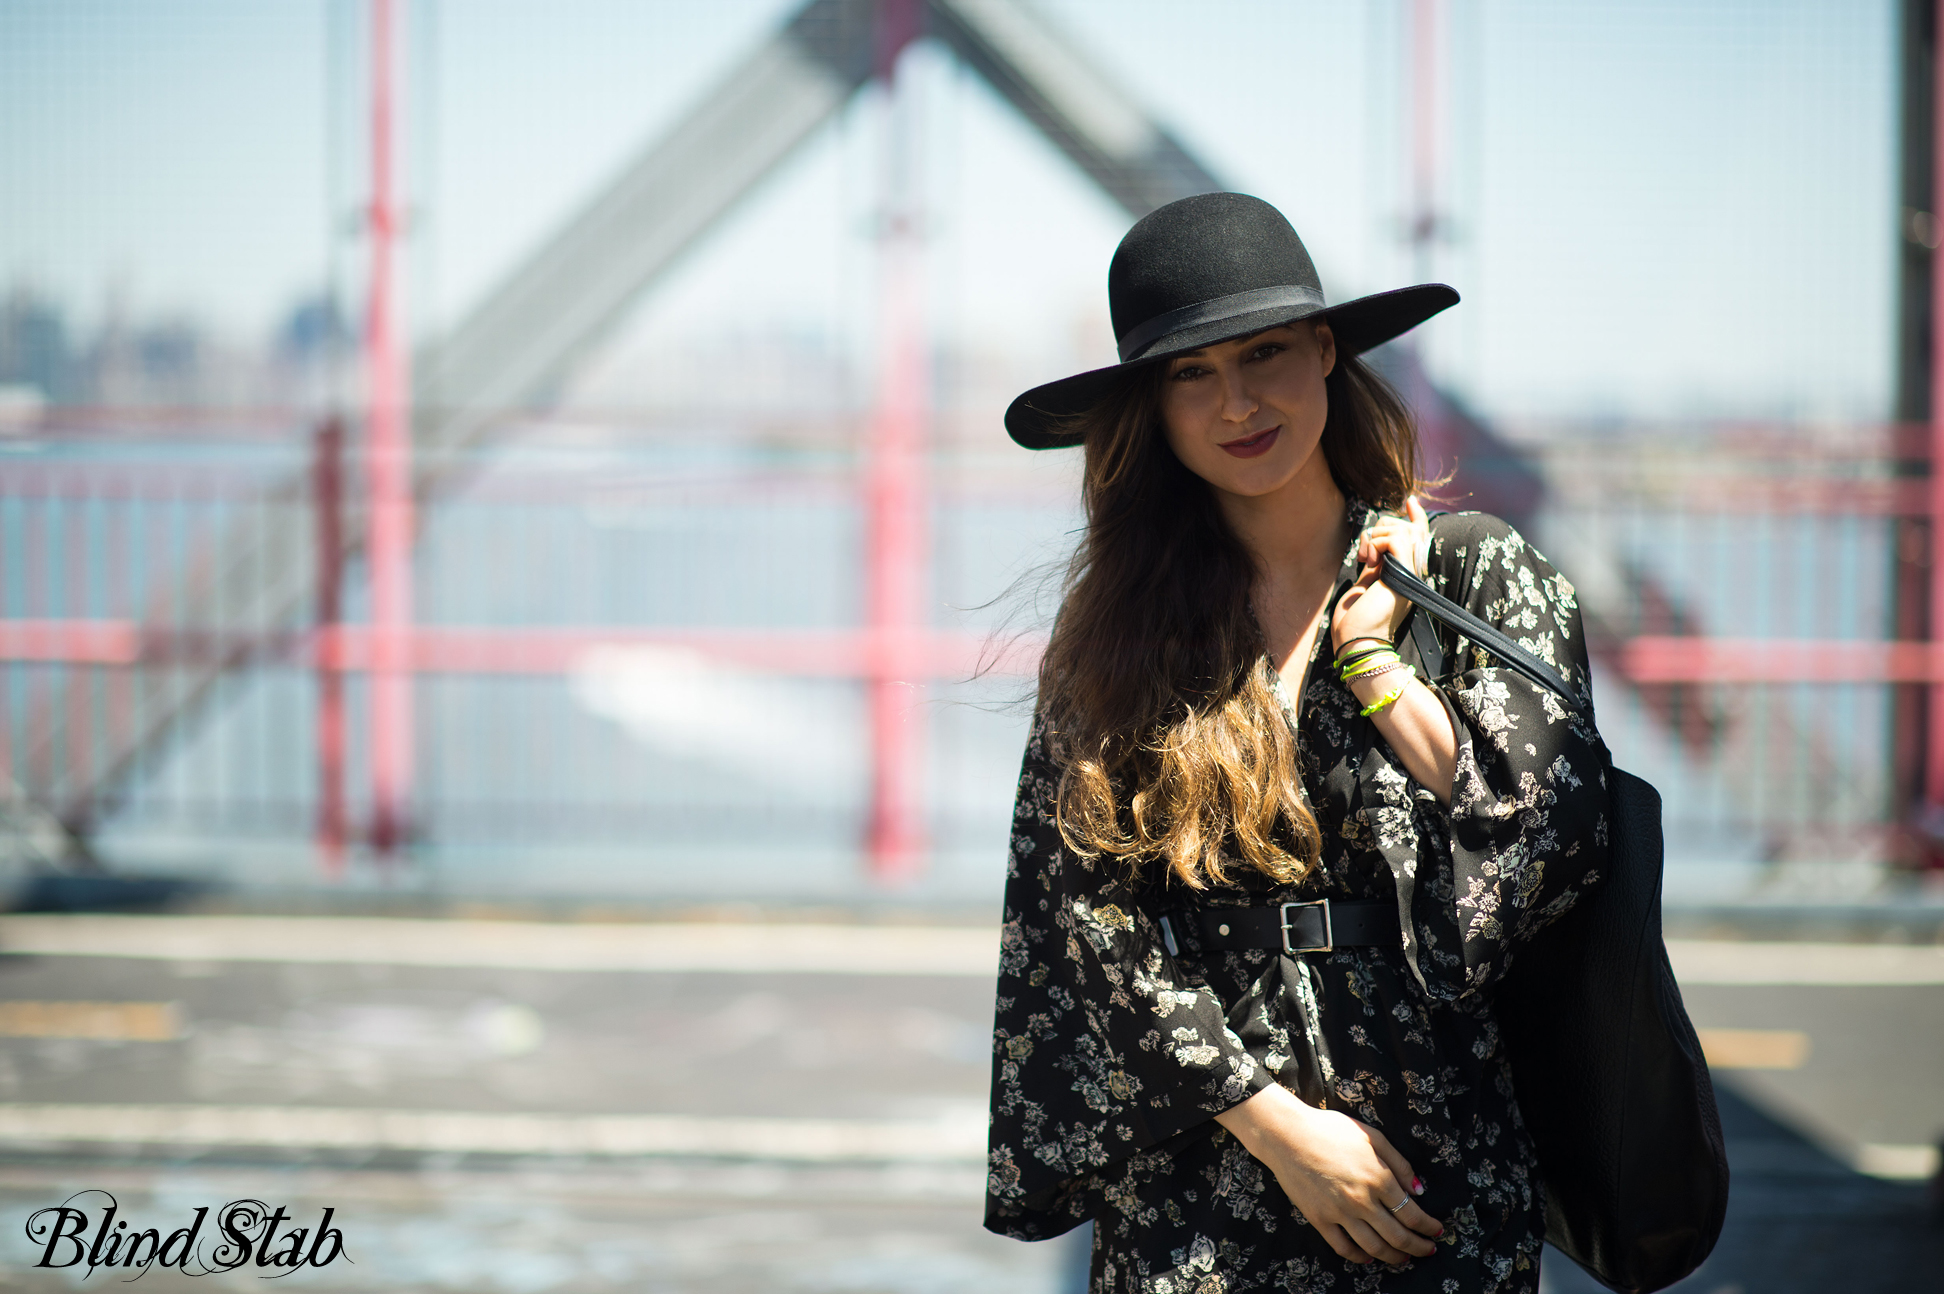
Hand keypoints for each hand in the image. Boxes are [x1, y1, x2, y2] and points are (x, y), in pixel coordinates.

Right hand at [1215, 1085, 1442, 1265]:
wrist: (1288, 1135)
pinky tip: (1368, 1257)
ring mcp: (1339, 1213)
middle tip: (1428, 1250)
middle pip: (1397, 1236)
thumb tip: (1419, 1191)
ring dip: (1393, 1257)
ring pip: (1373, 1247)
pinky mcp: (1319, 1219)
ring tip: (1403, 1259)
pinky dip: (1359, 1257)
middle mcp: (1362, 1200)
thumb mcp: (1372, 1136)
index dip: (1428, 1227)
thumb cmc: (1331, 1130)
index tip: (1436, 1231)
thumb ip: (1399, 1164)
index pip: (1412, 1213)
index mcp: (1378, 1178)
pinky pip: (1342, 1247)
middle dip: (1418, 1247)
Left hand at [1331, 495, 1431, 655]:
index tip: (1411, 500)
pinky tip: (1368, 561)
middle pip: (1408, 529)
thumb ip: (1373, 565)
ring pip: (1402, 529)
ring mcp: (1409, 575)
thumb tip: (1374, 545)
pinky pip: (1395, 538)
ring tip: (1365, 558)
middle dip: (1382, 527)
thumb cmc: (1355, 621)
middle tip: (1365, 553)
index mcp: (1404, 576)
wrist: (1356, 642)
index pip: (1417, 540)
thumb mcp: (1364, 584)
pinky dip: (1376, 542)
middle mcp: (1411, 574)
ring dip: (1376, 535)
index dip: (1416, 518)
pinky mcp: (1403, 574)